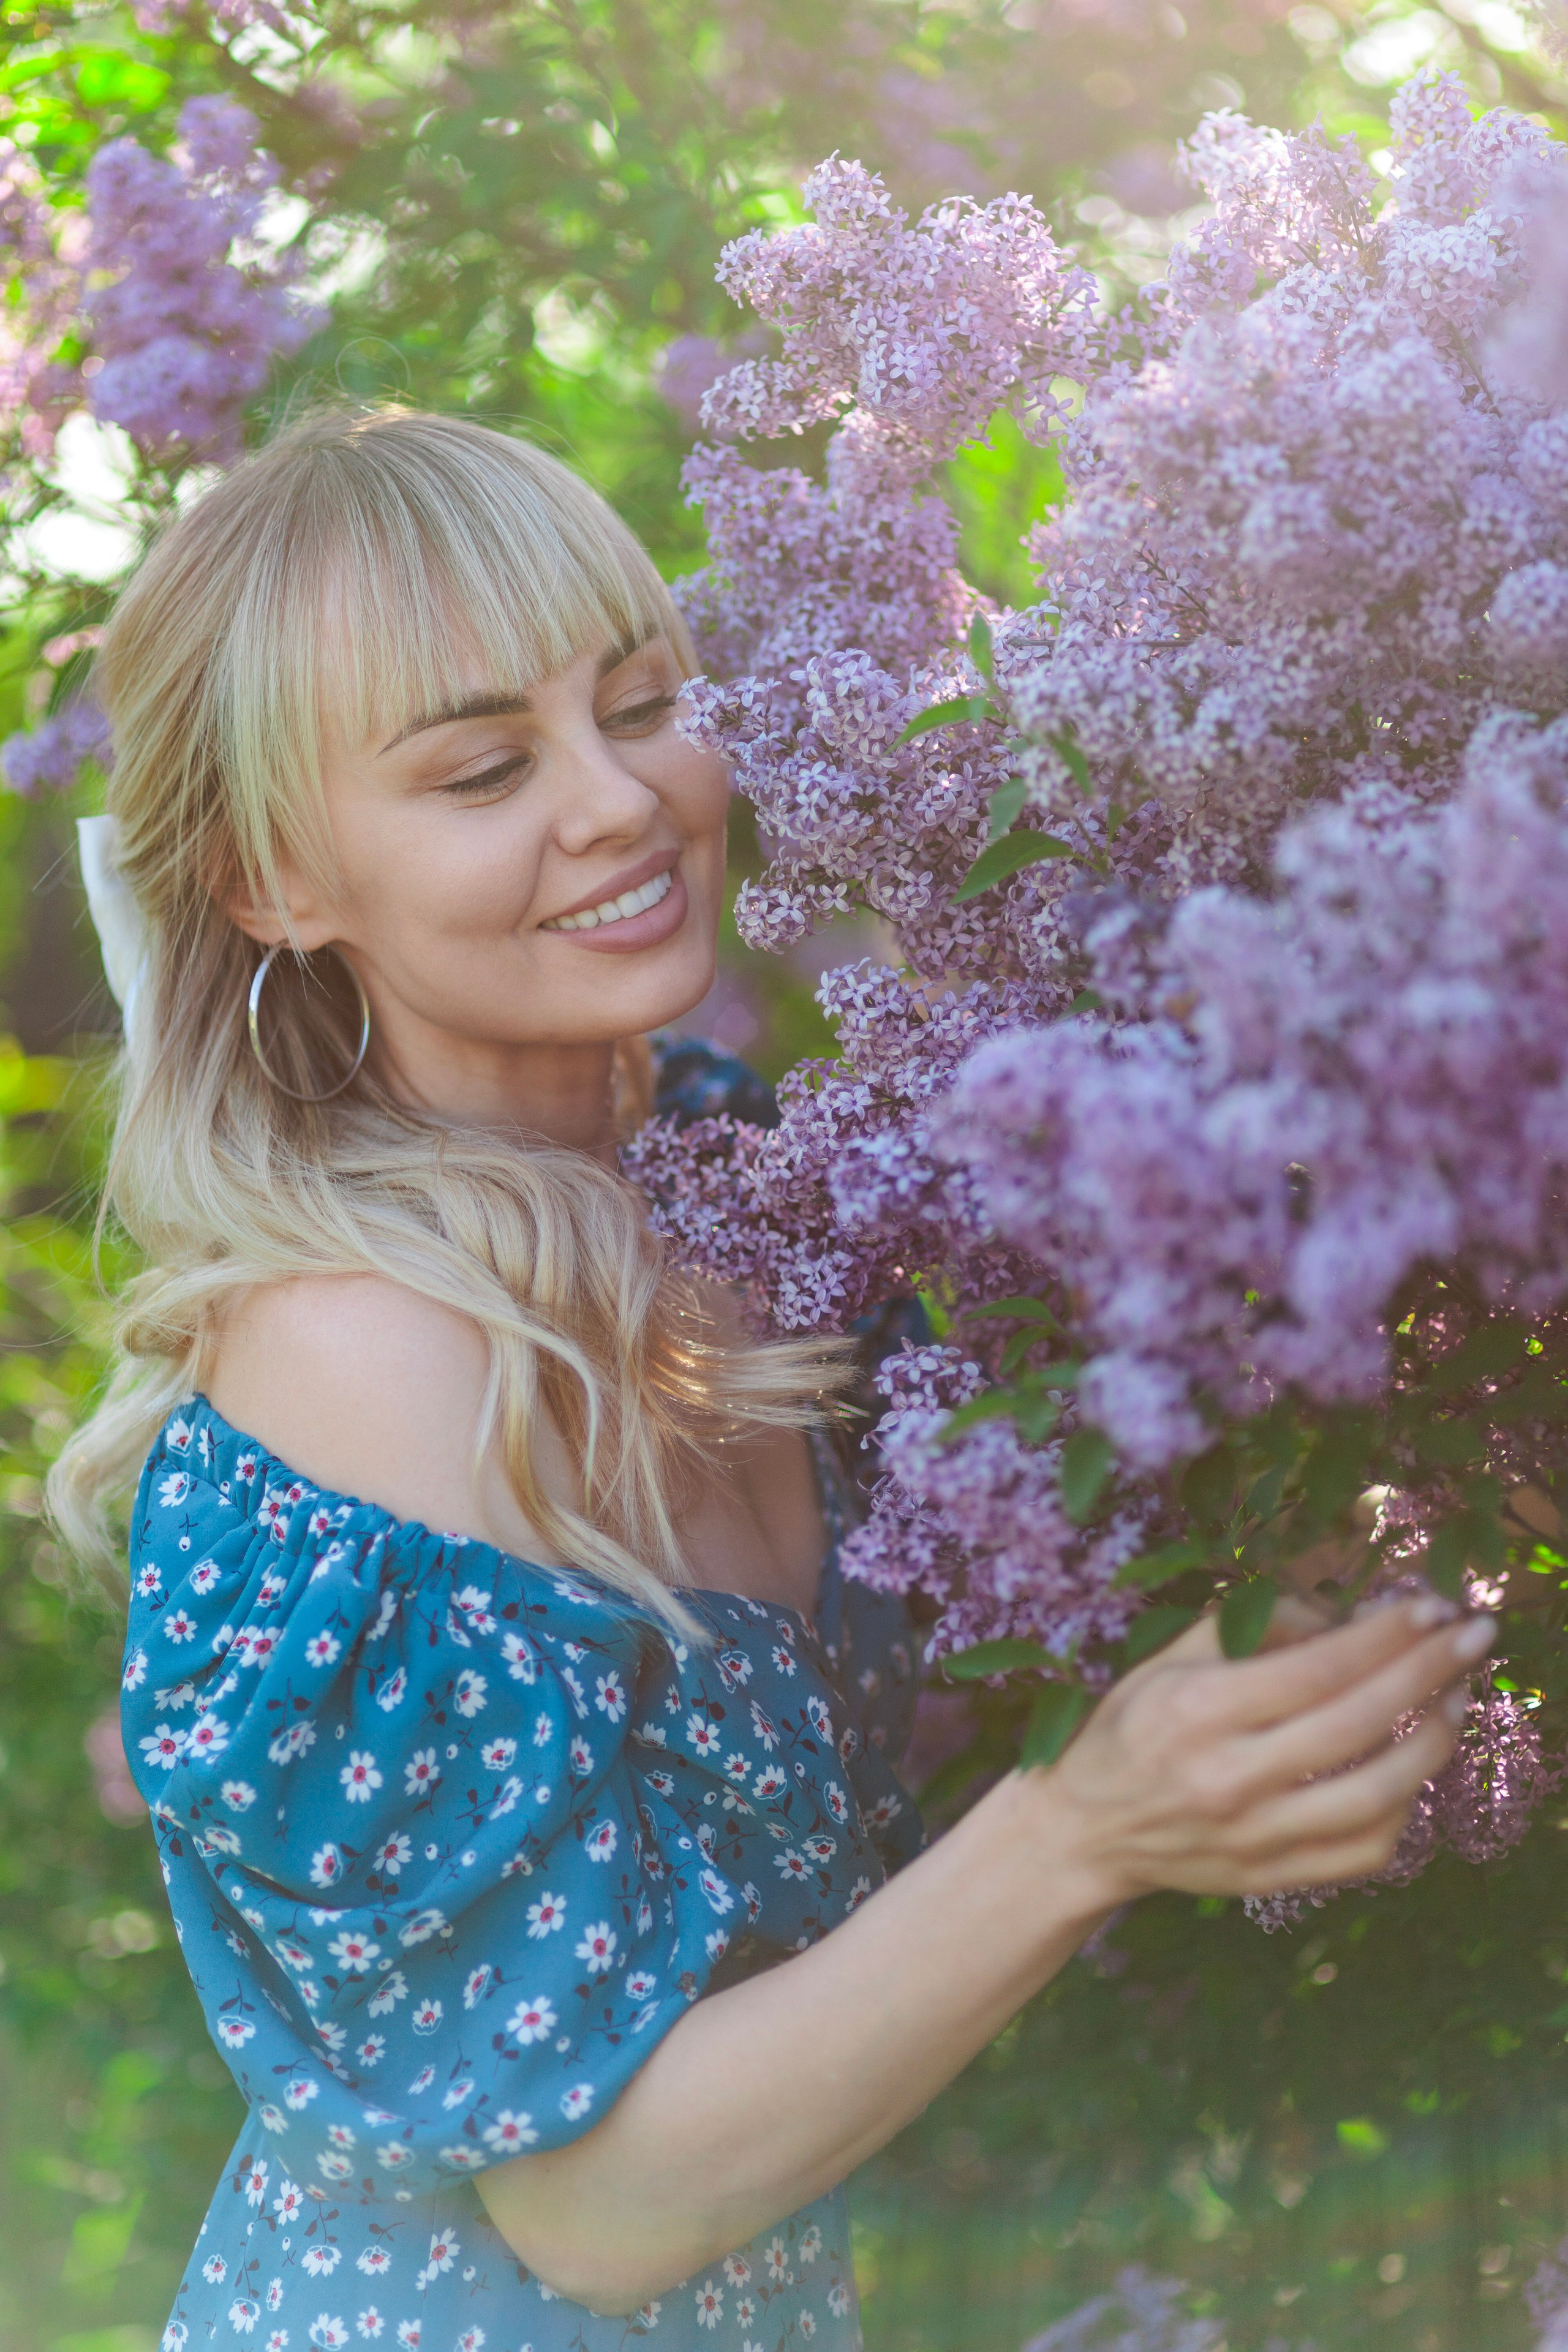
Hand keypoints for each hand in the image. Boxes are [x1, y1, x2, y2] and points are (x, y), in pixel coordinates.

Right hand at [1041, 1596, 1490, 1906]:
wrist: (1085, 1830)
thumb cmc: (1129, 1728)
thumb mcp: (1168, 1658)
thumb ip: (1252, 1627)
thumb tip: (1344, 1616)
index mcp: (1198, 1709)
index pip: (1319, 1665)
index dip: (1387, 1632)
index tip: (1433, 1604)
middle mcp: (1229, 1776)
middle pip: (1358, 1722)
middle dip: (1429, 1671)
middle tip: (1475, 1636)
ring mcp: (1255, 1836)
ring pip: (1376, 1793)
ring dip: (1434, 1741)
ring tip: (1457, 1700)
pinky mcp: (1271, 1879)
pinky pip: (1365, 1851)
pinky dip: (1404, 1809)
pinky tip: (1412, 1770)